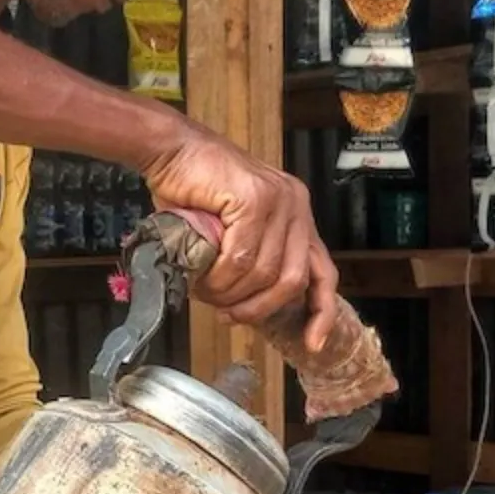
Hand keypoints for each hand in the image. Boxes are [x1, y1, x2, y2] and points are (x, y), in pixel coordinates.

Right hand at [144, 131, 337, 350]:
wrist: (171, 151)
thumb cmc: (195, 191)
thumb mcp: (234, 230)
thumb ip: (252, 257)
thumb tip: (251, 305)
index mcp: (298, 214)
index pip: (323, 271)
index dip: (321, 311)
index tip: (312, 342)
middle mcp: (296, 205)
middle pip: (292, 280)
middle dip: (259, 308)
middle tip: (228, 315)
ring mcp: (278, 200)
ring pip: (264, 272)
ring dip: (231, 293)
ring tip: (207, 292)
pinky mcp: (254, 198)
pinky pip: (241, 257)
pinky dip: (220, 276)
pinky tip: (204, 277)